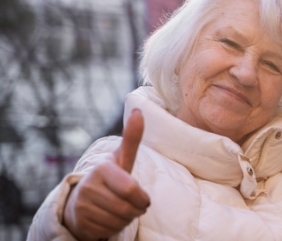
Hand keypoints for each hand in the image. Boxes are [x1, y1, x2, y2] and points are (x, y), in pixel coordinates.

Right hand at [63, 109, 149, 239]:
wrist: (82, 199)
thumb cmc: (110, 177)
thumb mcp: (122, 159)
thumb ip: (132, 138)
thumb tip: (139, 111)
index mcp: (102, 169)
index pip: (131, 189)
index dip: (142, 199)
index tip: (143, 199)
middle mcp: (87, 186)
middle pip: (127, 208)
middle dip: (136, 210)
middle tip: (133, 206)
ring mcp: (80, 205)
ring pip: (119, 221)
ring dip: (126, 219)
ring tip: (119, 209)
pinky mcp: (78, 223)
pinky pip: (108, 230)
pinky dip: (114, 228)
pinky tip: (108, 218)